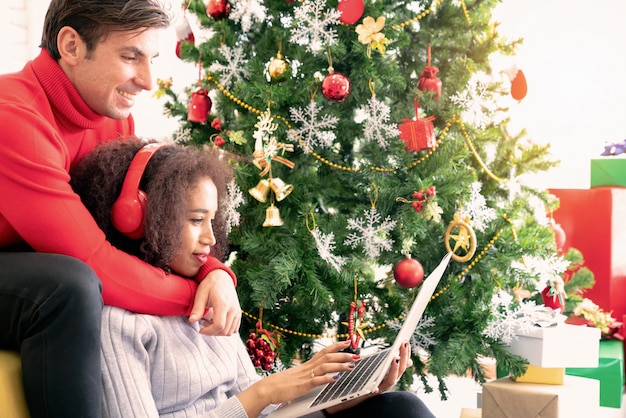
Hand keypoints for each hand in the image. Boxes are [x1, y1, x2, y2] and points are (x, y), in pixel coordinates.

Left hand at [188, 269, 240, 334]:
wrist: (222, 277)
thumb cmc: (210, 285)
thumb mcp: (201, 294)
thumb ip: (197, 309)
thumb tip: (191, 320)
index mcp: (223, 304)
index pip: (219, 326)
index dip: (209, 331)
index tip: (200, 329)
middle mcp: (233, 309)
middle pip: (224, 330)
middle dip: (212, 332)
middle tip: (203, 324)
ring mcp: (237, 311)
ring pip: (230, 331)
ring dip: (219, 331)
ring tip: (210, 322)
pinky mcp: (238, 312)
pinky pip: (234, 328)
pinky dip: (226, 329)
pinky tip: (218, 322)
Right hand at [237, 341, 356, 416]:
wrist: (265, 389)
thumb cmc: (279, 384)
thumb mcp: (296, 377)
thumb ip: (307, 375)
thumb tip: (317, 375)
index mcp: (306, 365)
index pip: (324, 351)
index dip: (336, 346)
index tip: (347, 342)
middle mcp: (307, 368)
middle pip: (327, 357)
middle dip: (343, 355)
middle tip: (356, 353)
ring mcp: (305, 376)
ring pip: (325, 367)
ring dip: (340, 365)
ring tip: (351, 365)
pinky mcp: (302, 386)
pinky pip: (316, 381)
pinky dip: (327, 379)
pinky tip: (336, 379)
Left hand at [375, 341, 411, 393]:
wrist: (360, 394)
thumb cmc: (372, 380)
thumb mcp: (383, 368)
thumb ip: (393, 364)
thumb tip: (410, 361)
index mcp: (393, 373)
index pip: (403, 363)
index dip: (406, 353)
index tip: (406, 341)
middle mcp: (391, 381)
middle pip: (400, 369)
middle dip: (403, 356)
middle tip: (404, 343)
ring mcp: (383, 388)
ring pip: (392, 380)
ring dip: (394, 369)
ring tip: (395, 358)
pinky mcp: (373, 394)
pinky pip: (375, 392)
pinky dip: (376, 389)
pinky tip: (375, 388)